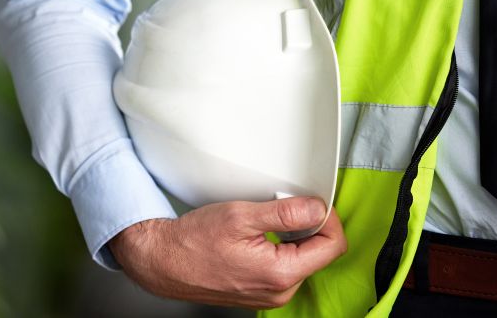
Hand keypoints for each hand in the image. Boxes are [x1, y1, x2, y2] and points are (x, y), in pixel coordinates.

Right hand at [108, 197, 346, 309]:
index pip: (332, 246)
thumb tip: (318, 208)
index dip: (328, 218)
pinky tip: (256, 236)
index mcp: (280, 273)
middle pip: (318, 252)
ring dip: (291, 236)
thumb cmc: (193, 241)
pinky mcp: (261, 292)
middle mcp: (280, 291)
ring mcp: (271, 295)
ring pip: (301, 259)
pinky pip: (284, 267)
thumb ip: (286, 213)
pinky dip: (278, 247)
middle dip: (307, 225)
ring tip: (262, 222)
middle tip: (279, 207)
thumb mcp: (241, 216)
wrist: (164, 261)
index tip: (313, 202)